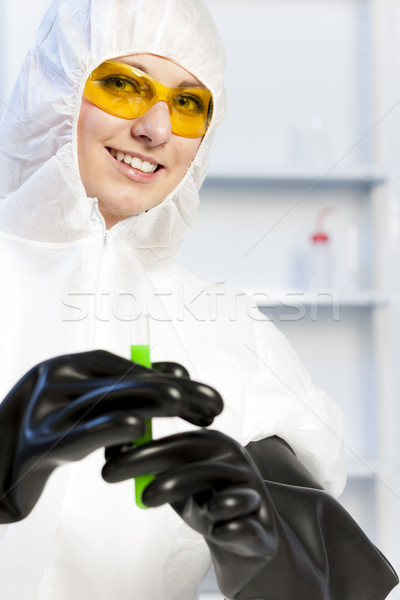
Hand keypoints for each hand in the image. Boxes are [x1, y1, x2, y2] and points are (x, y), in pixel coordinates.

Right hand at [0, 350, 222, 521]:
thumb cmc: (50, 432)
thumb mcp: (85, 405)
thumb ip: (125, 389)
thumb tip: (176, 374)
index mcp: (68, 364)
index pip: (126, 367)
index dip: (167, 376)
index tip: (202, 392)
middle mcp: (54, 377)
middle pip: (124, 381)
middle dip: (173, 390)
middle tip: (213, 403)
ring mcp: (43, 408)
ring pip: (107, 401)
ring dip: (151, 401)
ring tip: (188, 406)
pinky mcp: (38, 443)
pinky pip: (79, 433)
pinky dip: (110, 428)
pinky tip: (140, 427)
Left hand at [102, 429, 282, 598]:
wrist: (247, 537)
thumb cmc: (205, 501)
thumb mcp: (177, 480)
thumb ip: (151, 466)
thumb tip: (110, 448)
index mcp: (214, 446)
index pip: (178, 444)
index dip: (142, 451)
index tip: (108, 467)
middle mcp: (235, 464)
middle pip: (198, 463)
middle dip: (157, 469)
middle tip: (120, 482)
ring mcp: (252, 494)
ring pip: (227, 492)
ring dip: (188, 491)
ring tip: (149, 499)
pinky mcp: (262, 527)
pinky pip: (246, 526)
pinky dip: (230, 528)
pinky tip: (217, 529)